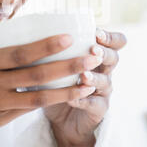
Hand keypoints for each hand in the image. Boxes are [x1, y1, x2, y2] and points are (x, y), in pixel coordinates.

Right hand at [0, 34, 100, 146]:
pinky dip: (49, 102)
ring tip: (87, 82)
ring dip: (66, 89)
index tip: (69, 36)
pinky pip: (28, 110)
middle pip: (34, 72)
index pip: (19, 52)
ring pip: (37, 95)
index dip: (46, 45)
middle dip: (66, 65)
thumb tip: (26, 45)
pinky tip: (68, 97)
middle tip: (91, 56)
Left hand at [44, 28, 126, 146]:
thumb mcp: (56, 63)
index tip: (96, 33)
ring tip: (83, 76)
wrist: (62, 118)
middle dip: (104, 53)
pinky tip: (72, 99)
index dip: (110, 37)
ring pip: (105, 81)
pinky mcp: (99, 109)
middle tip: (93, 50)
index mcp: (96, 55)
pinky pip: (94, 104)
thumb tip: (30, 28)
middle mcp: (104, 70)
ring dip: (94, 77)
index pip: (115, 42)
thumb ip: (52, 48)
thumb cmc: (58, 83)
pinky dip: (83, 100)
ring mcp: (103, 91)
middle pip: (114, 58)